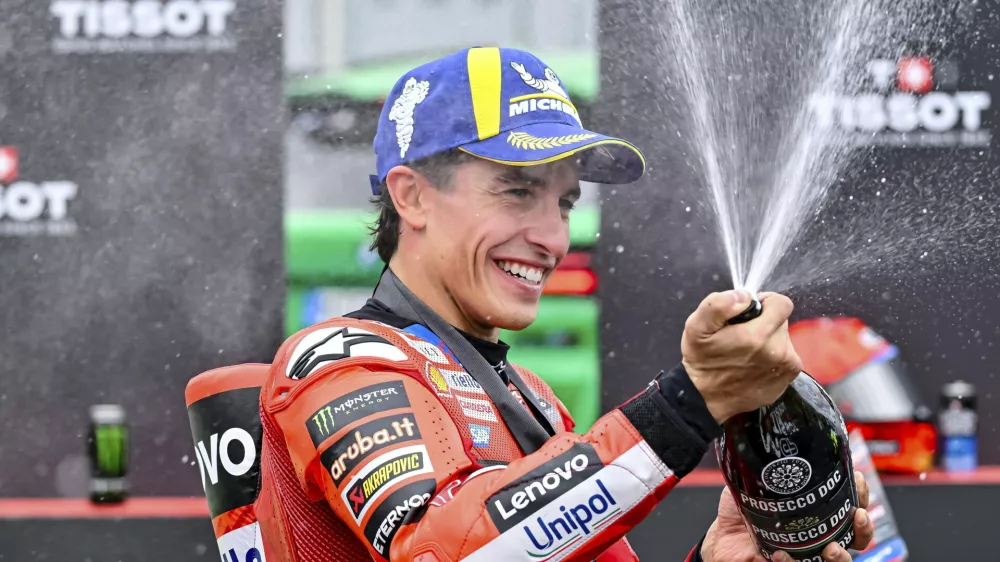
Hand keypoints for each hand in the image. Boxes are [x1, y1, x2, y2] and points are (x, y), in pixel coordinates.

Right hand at [682, 290, 801, 422]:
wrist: (705, 400)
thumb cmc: (701, 361)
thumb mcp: (696, 327)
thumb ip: (718, 305)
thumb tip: (744, 296)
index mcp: (758, 336)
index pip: (782, 304)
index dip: (765, 302)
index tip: (748, 312)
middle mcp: (779, 352)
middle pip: (781, 321)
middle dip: (763, 322)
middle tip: (740, 335)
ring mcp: (786, 369)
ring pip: (783, 339)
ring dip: (768, 339)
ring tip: (745, 352)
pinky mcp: (787, 381)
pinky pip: (785, 357)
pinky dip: (772, 356)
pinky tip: (753, 365)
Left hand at [701, 470, 874, 561]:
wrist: (721, 541)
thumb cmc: (739, 513)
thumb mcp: (752, 484)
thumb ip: (762, 467)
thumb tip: (763, 440)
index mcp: (815, 509)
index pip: (849, 501)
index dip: (859, 492)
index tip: (856, 478)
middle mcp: (818, 533)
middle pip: (857, 534)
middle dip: (864, 525)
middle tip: (858, 515)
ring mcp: (808, 553)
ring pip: (841, 559)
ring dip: (842, 554)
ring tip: (831, 547)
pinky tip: (781, 554)